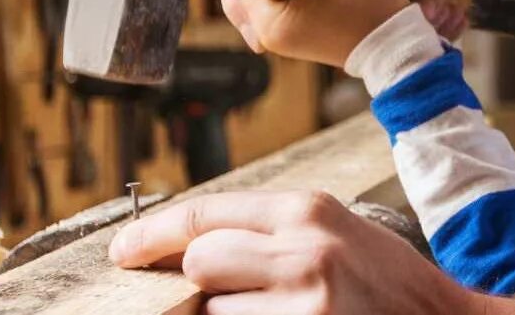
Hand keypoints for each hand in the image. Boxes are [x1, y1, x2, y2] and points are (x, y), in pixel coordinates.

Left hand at [108, 190, 466, 314]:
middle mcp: (305, 250)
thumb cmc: (390, 285)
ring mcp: (307, 302)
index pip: (205, 212)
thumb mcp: (338, 233)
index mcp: (310, 210)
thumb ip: (273, 231)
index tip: (123, 250)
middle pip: (200, 261)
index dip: (152, 232)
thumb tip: (191, 247)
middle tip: (238, 298)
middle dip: (205, 284)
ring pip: (216, 311)